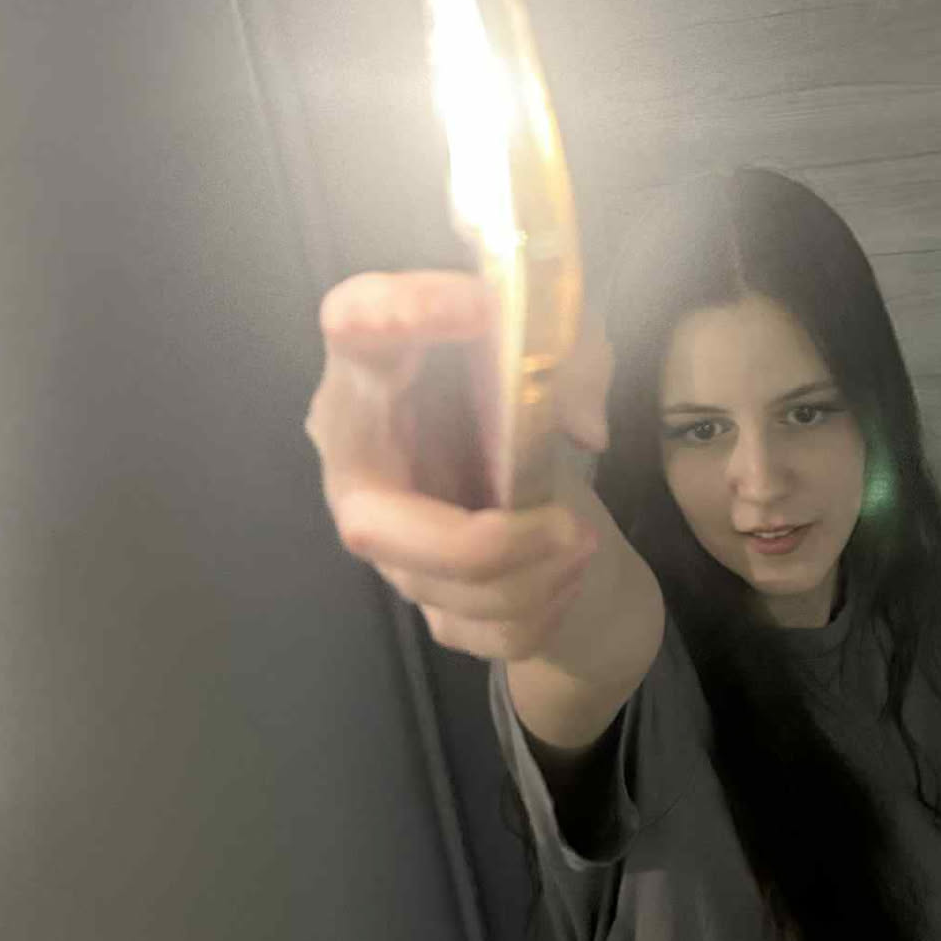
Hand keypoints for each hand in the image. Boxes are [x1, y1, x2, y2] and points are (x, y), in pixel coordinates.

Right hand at [303, 270, 612, 659]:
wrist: (539, 483)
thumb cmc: (526, 394)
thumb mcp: (564, 348)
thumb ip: (576, 359)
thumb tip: (583, 428)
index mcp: (378, 369)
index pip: (353, 325)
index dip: (400, 311)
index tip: (480, 306)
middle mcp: (360, 458)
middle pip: (371, 525)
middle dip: (475, 542)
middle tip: (566, 522)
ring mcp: (385, 539)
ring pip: (433, 591)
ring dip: (529, 577)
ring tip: (586, 540)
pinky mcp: (421, 595)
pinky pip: (470, 633)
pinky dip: (536, 614)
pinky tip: (568, 575)